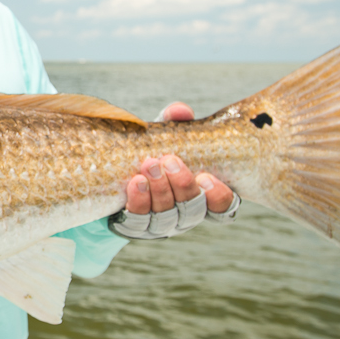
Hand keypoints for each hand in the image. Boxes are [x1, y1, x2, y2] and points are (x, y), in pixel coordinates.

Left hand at [124, 101, 234, 215]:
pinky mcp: (138, 227)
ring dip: (160, 190)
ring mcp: (163, 224)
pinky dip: (139, 200)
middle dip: (182, 185)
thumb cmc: (153, 153)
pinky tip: (135, 183)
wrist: (116, 173)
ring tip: (149, 166)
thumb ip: (175, 124)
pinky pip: (140, 220)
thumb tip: (181, 111)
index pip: (224, 206)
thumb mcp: (165, 137)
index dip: (218, 196)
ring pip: (168, 217)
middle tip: (170, 161)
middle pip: (193, 211)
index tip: (206, 176)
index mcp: (203, 195)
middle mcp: (186, 214)